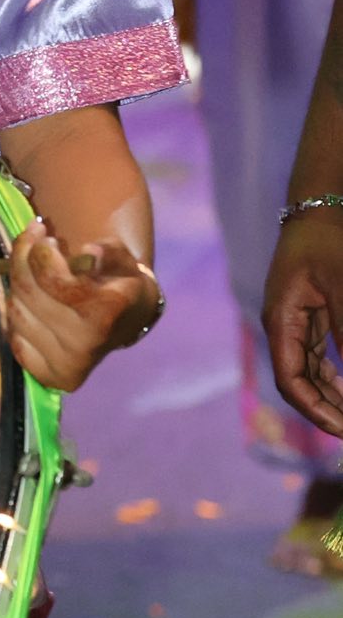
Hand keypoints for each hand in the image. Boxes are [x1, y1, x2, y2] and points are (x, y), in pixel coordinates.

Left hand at [5, 222, 155, 391]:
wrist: (126, 322)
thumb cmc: (120, 283)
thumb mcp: (123, 259)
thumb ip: (108, 252)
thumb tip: (89, 254)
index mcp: (104, 314)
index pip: (52, 278)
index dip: (41, 250)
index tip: (45, 237)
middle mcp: (82, 346)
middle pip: (27, 291)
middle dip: (23, 257)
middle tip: (33, 241)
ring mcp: (62, 364)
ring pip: (15, 309)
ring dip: (18, 281)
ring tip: (32, 268)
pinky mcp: (45, 375)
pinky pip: (12, 332)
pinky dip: (18, 310)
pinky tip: (31, 298)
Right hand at [263, 215, 342, 439]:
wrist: (319, 207)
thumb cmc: (328, 242)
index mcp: (281, 321)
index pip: (291, 381)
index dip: (316, 411)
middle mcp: (283, 327)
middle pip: (299, 383)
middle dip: (327, 410)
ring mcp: (294, 322)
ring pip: (309, 373)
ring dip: (332, 396)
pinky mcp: (309, 316)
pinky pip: (318, 357)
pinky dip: (335, 376)